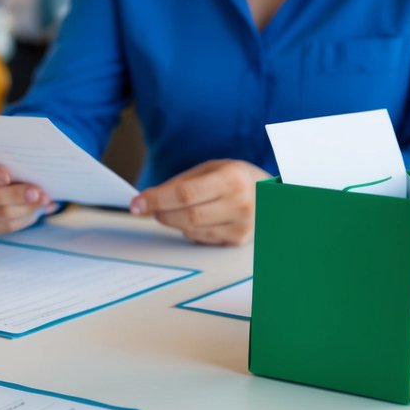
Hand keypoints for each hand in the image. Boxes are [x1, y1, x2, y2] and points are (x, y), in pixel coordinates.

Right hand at [0, 159, 56, 235]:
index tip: (8, 176)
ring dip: (27, 208)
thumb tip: (35, 174)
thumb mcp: (3, 160)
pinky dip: (25, 219)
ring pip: (3, 214)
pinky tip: (36, 211)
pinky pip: (7, 227)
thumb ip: (12, 164)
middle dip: (18, 195)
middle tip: (38, 193)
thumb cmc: (4, 167)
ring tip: (45, 202)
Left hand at [129, 159, 271, 244]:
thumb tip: (148, 199)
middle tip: (149, 207)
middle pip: (187, 216)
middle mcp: (240, 204)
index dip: (156, 200)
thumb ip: (180, 183)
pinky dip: (188, 229)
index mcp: (231, 179)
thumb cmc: (237, 178)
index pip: (185, 194)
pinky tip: (191, 218)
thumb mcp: (212, 169)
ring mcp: (241, 226)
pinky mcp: (238, 241)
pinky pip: (201, 238)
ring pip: (192, 230)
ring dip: (172, 221)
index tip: (136, 203)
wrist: (273, 195)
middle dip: (161, 212)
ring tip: (169, 211)